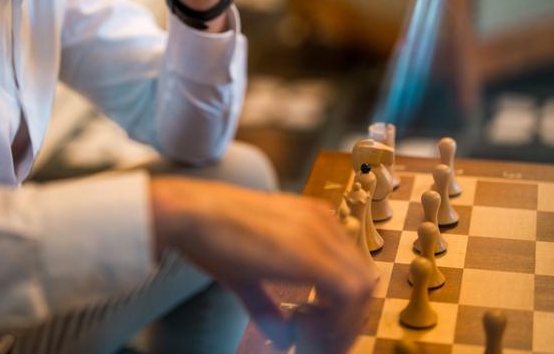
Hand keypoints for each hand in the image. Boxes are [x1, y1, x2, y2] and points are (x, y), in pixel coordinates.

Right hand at [150, 177, 376, 352]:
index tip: (317, 332)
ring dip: (342, 324)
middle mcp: (323, 222)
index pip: (350, 267)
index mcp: (313, 219)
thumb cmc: (210, 236)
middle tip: (318, 343)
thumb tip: (283, 339)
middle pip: (362, 279)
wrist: (191, 213)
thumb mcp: (246, 275)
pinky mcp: (311, 253)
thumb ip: (268, 306)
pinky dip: (335, 322)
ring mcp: (320, 234)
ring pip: (361, 288)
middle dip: (347, 320)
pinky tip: (304, 332)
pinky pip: (348, 295)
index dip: (341, 307)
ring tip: (309, 341)